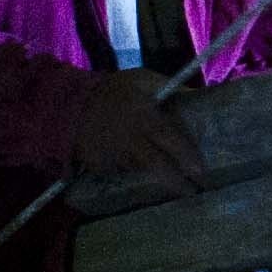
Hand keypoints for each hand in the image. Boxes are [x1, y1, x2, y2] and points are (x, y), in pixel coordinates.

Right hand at [69, 69, 206, 191]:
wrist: (70, 105)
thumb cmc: (112, 91)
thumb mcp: (142, 80)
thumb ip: (169, 87)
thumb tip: (196, 94)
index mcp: (144, 118)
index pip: (171, 140)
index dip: (187, 157)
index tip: (201, 172)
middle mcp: (131, 141)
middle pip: (157, 166)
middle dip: (176, 182)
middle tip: (192, 192)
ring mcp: (115, 156)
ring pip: (141, 171)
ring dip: (155, 176)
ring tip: (169, 180)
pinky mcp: (101, 166)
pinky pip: (122, 171)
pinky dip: (131, 170)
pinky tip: (136, 167)